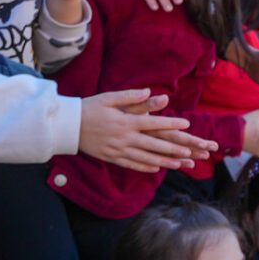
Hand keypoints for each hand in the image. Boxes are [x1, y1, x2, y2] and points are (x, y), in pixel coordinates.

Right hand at [77, 90, 216, 172]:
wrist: (68, 126)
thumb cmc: (89, 108)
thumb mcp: (109, 98)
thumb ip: (130, 96)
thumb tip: (149, 91)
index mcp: (125, 121)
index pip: (153, 123)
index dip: (170, 124)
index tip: (186, 125)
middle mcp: (124, 138)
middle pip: (153, 144)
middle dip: (173, 148)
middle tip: (190, 151)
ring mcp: (118, 150)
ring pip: (145, 158)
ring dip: (164, 161)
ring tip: (179, 164)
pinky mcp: (112, 158)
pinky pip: (132, 165)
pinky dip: (146, 167)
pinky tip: (157, 168)